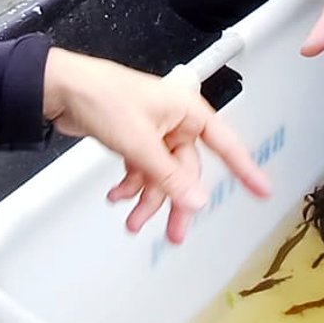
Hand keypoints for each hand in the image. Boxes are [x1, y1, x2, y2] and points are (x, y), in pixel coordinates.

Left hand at [41, 48, 272, 244]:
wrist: (61, 89)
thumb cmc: (102, 96)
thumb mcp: (140, 142)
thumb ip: (168, 176)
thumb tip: (197, 200)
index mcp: (187, 111)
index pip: (226, 145)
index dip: (246, 169)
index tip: (263, 190)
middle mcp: (175, 122)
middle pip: (187, 171)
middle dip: (174, 201)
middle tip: (174, 233)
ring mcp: (154, 132)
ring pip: (162, 176)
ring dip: (147, 199)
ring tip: (132, 220)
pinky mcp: (134, 140)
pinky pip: (143, 171)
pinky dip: (131, 186)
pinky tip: (118, 196)